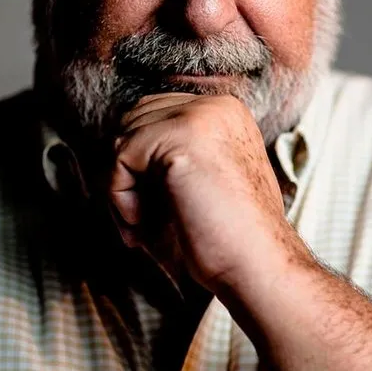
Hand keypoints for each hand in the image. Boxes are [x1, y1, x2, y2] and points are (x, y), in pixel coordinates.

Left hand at [110, 92, 296, 293]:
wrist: (258, 265)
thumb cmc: (226, 236)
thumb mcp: (198, 180)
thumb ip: (167, 155)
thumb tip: (113, 148)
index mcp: (225, 112)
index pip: (156, 114)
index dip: (141, 162)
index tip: (147, 208)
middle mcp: (215, 105)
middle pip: (136, 119)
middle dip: (128, 169)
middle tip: (138, 219)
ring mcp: (200, 116)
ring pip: (125, 136)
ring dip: (121, 186)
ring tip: (140, 225)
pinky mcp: (182, 136)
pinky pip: (121, 156)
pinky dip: (118, 195)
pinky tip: (141, 225)